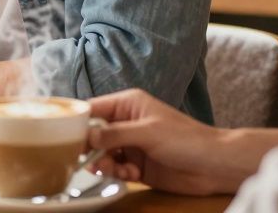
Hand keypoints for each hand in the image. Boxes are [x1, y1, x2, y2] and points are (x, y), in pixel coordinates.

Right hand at [87, 89, 238, 195]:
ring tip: (113, 169)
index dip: (78, 121)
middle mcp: (127, 123)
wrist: (213, 166)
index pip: (94, 108)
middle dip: (90, 147)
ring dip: (104, 163)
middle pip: (95, 134)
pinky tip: (131, 174)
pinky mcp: (137, 166)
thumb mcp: (147, 132)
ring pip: (103, 154)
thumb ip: (115, 134)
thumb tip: (87, 137)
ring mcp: (132, 145)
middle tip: (88, 160)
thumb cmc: (186, 139)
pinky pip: (116, 168)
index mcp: (128, 104)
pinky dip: (118, 173)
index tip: (64, 135)